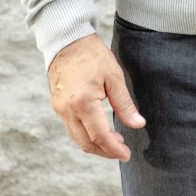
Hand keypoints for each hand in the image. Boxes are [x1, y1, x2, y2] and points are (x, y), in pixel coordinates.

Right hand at [48, 33, 145, 160]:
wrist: (67, 40)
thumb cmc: (92, 55)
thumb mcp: (114, 76)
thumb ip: (125, 104)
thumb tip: (138, 124)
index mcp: (83, 102)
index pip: (100, 136)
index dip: (114, 149)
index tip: (126, 155)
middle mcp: (68, 110)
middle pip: (86, 143)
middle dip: (105, 151)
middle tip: (122, 150)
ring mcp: (60, 109)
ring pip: (77, 138)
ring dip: (95, 145)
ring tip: (113, 141)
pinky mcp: (57, 106)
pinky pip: (71, 129)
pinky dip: (85, 135)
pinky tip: (98, 130)